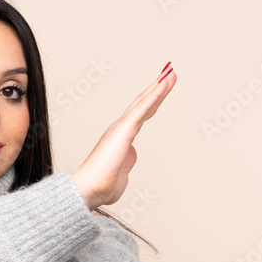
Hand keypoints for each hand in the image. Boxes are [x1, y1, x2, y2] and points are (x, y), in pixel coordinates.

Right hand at [71, 64, 175, 210]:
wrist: (91, 188)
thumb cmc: (102, 185)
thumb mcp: (122, 173)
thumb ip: (128, 161)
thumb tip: (132, 154)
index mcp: (121, 138)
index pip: (141, 115)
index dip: (152, 101)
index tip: (162, 88)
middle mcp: (120, 128)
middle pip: (143, 103)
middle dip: (157, 87)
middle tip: (169, 72)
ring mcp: (122, 127)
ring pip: (143, 102)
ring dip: (158, 86)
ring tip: (170, 72)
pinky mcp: (124, 129)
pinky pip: (142, 108)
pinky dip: (154, 95)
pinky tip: (163, 83)